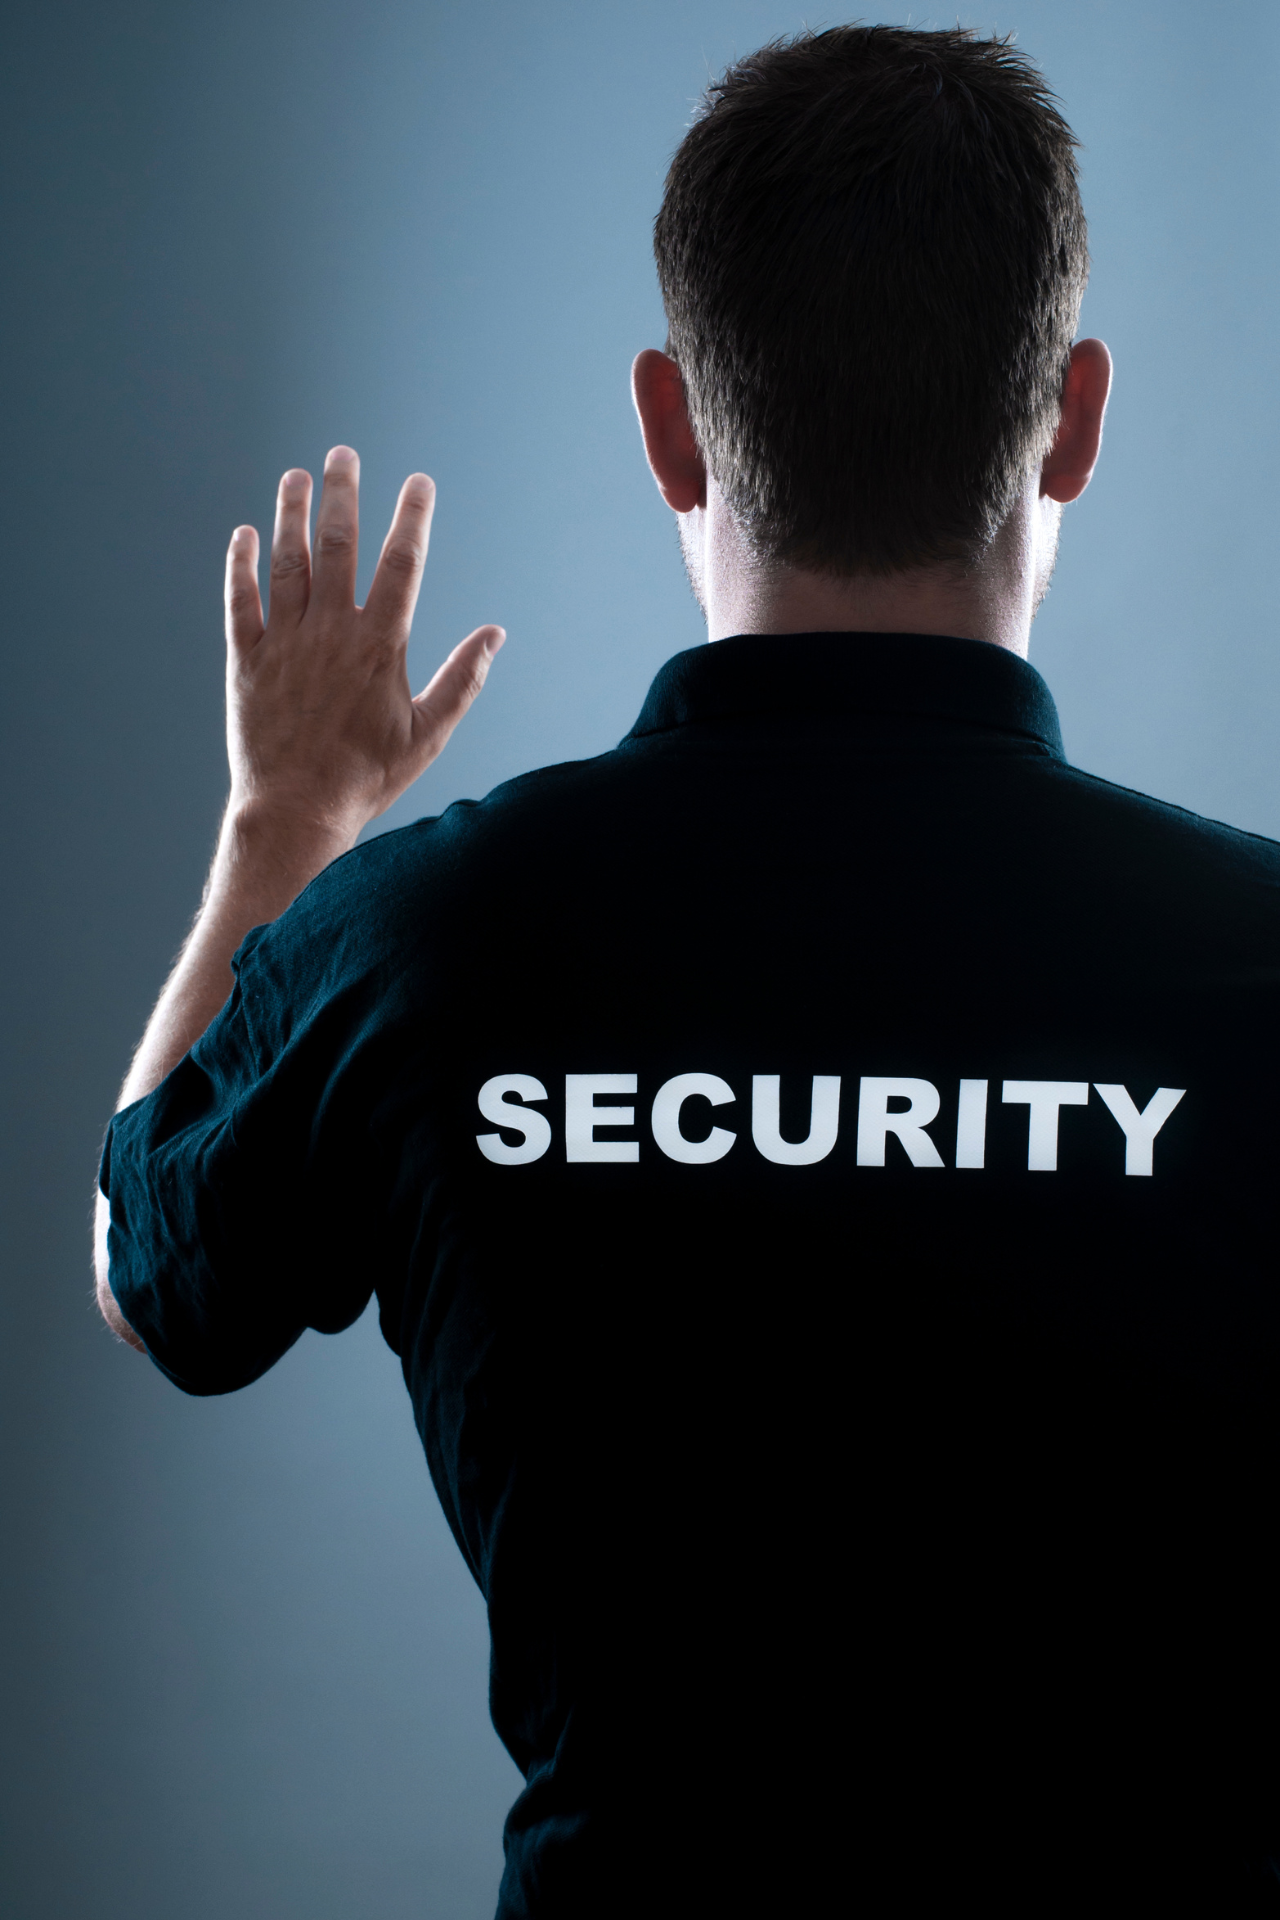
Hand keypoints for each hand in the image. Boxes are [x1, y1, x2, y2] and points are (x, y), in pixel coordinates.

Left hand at [224, 446, 503, 846]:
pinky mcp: (246, 661)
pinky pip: (240, 601)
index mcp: (380, 646)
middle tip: (343, 455)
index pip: (400, 565)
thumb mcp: (429, 734)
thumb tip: (495, 634)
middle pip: (338, 546)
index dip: (411, 518)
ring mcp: (284, 643)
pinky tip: (244, 534)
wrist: (298, 811)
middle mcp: (330, 633)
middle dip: (343, 495)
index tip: (418, 482)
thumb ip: (462, 679)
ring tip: (295, 477)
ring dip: (291, 515)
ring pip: (287, 563)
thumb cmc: (368, 778)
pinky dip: (241, 565)